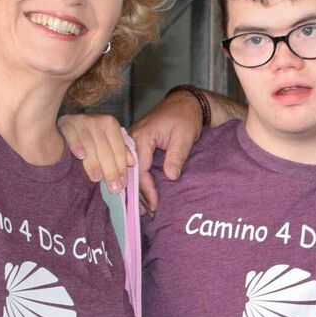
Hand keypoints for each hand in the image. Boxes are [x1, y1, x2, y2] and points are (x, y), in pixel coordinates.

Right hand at [59, 113, 132, 192]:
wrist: (67, 123)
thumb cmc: (90, 135)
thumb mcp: (108, 141)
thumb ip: (120, 150)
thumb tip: (132, 162)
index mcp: (111, 124)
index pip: (118, 150)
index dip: (121, 168)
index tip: (122, 185)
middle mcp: (97, 120)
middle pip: (105, 150)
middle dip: (110, 171)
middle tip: (113, 188)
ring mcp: (81, 120)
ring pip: (90, 145)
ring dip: (93, 163)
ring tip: (97, 178)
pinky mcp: (66, 123)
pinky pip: (72, 135)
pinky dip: (76, 145)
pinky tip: (80, 156)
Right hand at [128, 89, 203, 212]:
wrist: (184, 103)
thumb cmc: (184, 117)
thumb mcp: (184, 137)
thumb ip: (176, 157)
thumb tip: (170, 177)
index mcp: (141, 137)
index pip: (140, 170)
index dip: (147, 190)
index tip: (155, 205)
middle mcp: (131, 140)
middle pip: (131, 173)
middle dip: (138, 194)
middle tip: (147, 213)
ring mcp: (131, 143)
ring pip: (130, 171)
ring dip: (137, 190)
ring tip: (144, 210)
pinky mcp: (136, 146)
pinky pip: (134, 166)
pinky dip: (138, 181)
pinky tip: (142, 195)